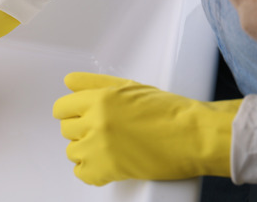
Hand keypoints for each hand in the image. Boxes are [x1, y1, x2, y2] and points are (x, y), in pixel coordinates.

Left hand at [52, 72, 241, 185]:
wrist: (194, 135)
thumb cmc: (169, 111)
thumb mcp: (129, 86)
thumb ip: (94, 83)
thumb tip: (70, 82)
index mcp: (99, 99)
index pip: (61, 108)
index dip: (71, 112)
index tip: (79, 117)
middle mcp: (96, 121)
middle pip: (66, 130)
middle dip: (81, 130)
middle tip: (102, 132)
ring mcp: (100, 147)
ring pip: (72, 152)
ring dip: (86, 151)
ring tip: (107, 148)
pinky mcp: (109, 169)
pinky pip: (83, 174)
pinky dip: (92, 171)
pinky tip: (105, 164)